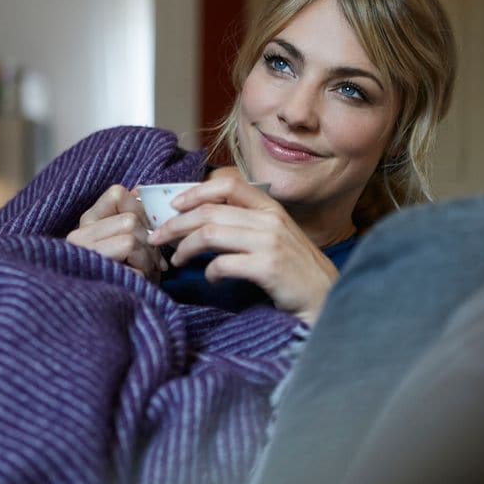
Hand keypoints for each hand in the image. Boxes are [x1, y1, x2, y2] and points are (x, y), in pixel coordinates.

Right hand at [66, 185, 167, 282]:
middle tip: (152, 258)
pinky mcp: (96, 280)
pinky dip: (144, 279)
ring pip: (131, 241)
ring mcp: (84, 259)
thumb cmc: (122, 268)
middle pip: (129, 221)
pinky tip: (139, 284)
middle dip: (148, 241)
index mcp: (87, 221)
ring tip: (145, 270)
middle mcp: (78, 237)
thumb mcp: (123, 236)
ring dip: (147, 260)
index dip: (140, 209)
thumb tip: (138, 190)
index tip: (144, 228)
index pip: (118, 194)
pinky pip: (135, 271)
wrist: (104, 311)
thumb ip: (128, 213)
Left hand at [147, 175, 339, 324]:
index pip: (228, 184)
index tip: (174, 206)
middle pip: (209, 212)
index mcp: (271, 208)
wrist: (326, 298)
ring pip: (210, 234)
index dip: (196, 191)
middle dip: (175, 224)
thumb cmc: (295, 271)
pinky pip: (223, 264)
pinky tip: (212, 279)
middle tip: (157, 238)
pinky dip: (209, 272)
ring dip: (184, 248)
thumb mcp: (275, 237)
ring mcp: (270, 243)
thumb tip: (202, 219)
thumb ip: (247, 224)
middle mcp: (270, 220)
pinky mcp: (268, 268)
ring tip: (176, 260)